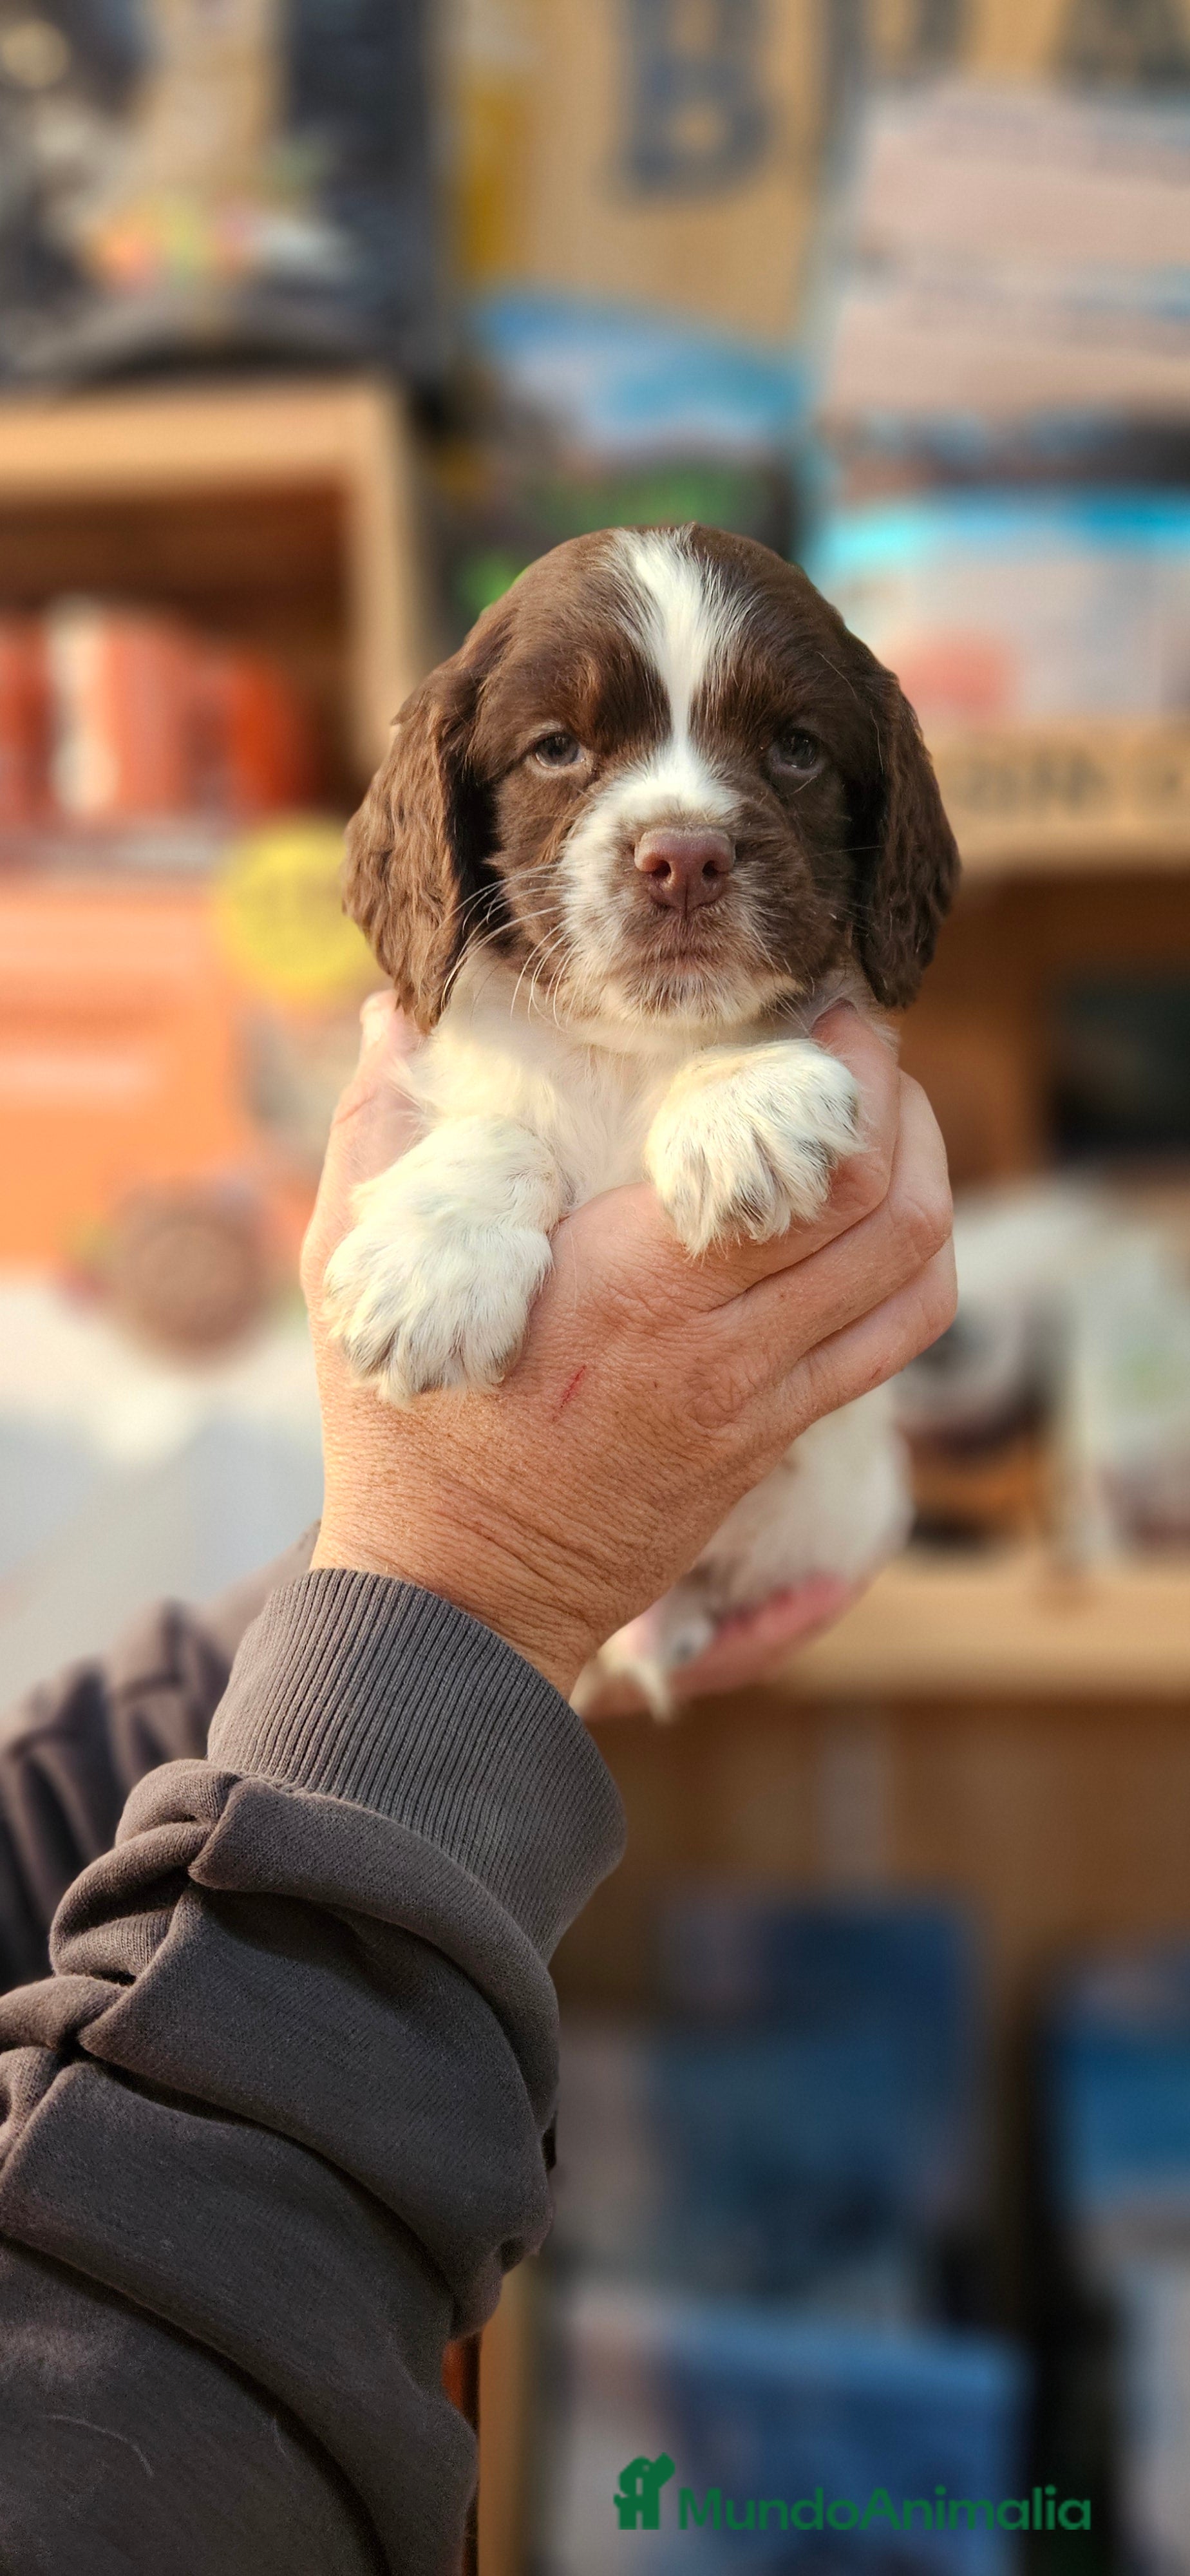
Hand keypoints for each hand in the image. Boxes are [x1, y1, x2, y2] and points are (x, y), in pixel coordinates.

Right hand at [303, 996, 954, 1697]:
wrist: (456, 1604)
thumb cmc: (406, 1438)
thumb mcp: (368, 1272)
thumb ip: (379, 1131)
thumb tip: (393, 1014)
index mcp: (636, 1288)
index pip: (808, 1171)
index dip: (849, 1079)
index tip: (828, 1016)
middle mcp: (722, 1348)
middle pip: (890, 1212)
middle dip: (903, 1109)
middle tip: (864, 1050)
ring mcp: (759, 1405)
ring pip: (914, 1282)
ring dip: (928, 1185)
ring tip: (890, 1122)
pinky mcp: (770, 1443)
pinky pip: (886, 1348)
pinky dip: (911, 1273)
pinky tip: (876, 1224)